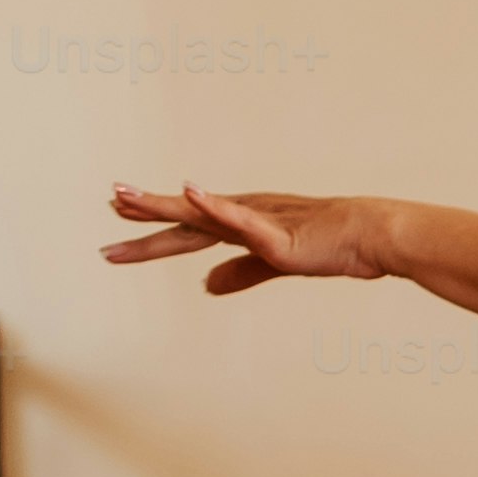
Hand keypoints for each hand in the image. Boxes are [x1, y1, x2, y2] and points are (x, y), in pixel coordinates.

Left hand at [106, 182, 392, 294]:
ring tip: (125, 197)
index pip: (188, 228)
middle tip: (108, 209)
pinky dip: (212, 204)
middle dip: (143, 218)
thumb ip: (241, 273)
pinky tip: (190, 191)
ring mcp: (256, 221)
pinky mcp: (274, 232)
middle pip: (183, 221)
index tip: (120, 227)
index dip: (152, 230)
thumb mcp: (275, 263)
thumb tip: (206, 285)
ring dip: (161, 205)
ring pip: (198, 213)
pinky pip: (237, 217)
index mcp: (242, 224)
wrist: (369, 237)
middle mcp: (241, 216)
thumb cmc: (331, 246)